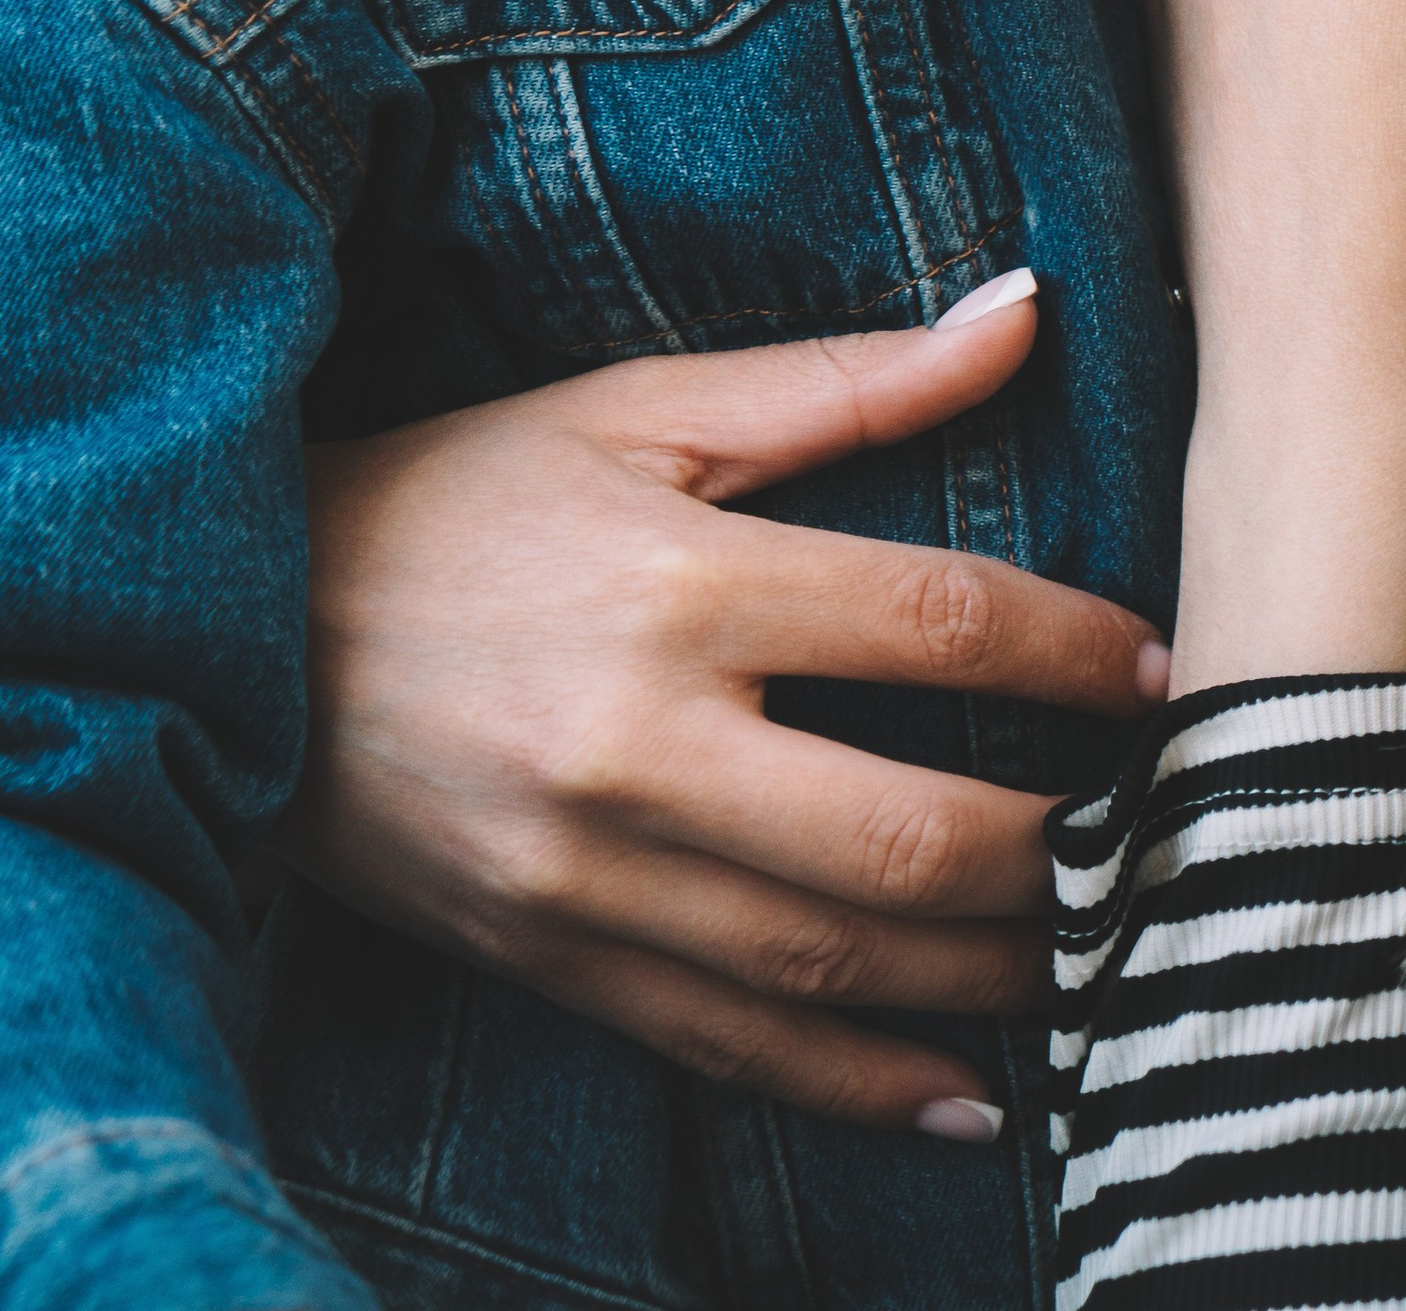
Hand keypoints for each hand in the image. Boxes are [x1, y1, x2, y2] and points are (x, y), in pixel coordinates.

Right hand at [283, 283, 1166, 1132]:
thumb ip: (847, 379)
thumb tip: (1024, 308)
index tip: (1158, 670)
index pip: (929, 625)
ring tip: (1102, 957)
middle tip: (1151, 835)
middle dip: (1061, 847)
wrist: (247, 632)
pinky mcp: (553, 961)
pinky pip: (733, 1047)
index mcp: (678, 587)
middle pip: (905, 829)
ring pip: (836, 958)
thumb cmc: (463, 494)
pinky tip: (971, 1097)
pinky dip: (862, 1085)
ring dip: (994, 976)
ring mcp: (591, 877)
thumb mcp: (642, 408)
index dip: (1069, 652)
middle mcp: (640, 747)